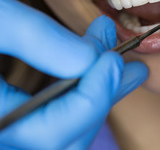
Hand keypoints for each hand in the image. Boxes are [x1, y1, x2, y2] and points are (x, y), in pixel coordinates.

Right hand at [0, 0, 147, 148]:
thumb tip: (90, 58)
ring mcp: (4, 135)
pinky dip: (74, 102)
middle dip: (100, 99)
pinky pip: (46, 127)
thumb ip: (35, 38)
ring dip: (93, 101)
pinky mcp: (7, 125)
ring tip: (117, 68)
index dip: (91, 95)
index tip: (113, 57)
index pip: (49, 130)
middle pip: (60, 142)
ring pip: (57, 141)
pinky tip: (90, 75)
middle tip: (129, 64)